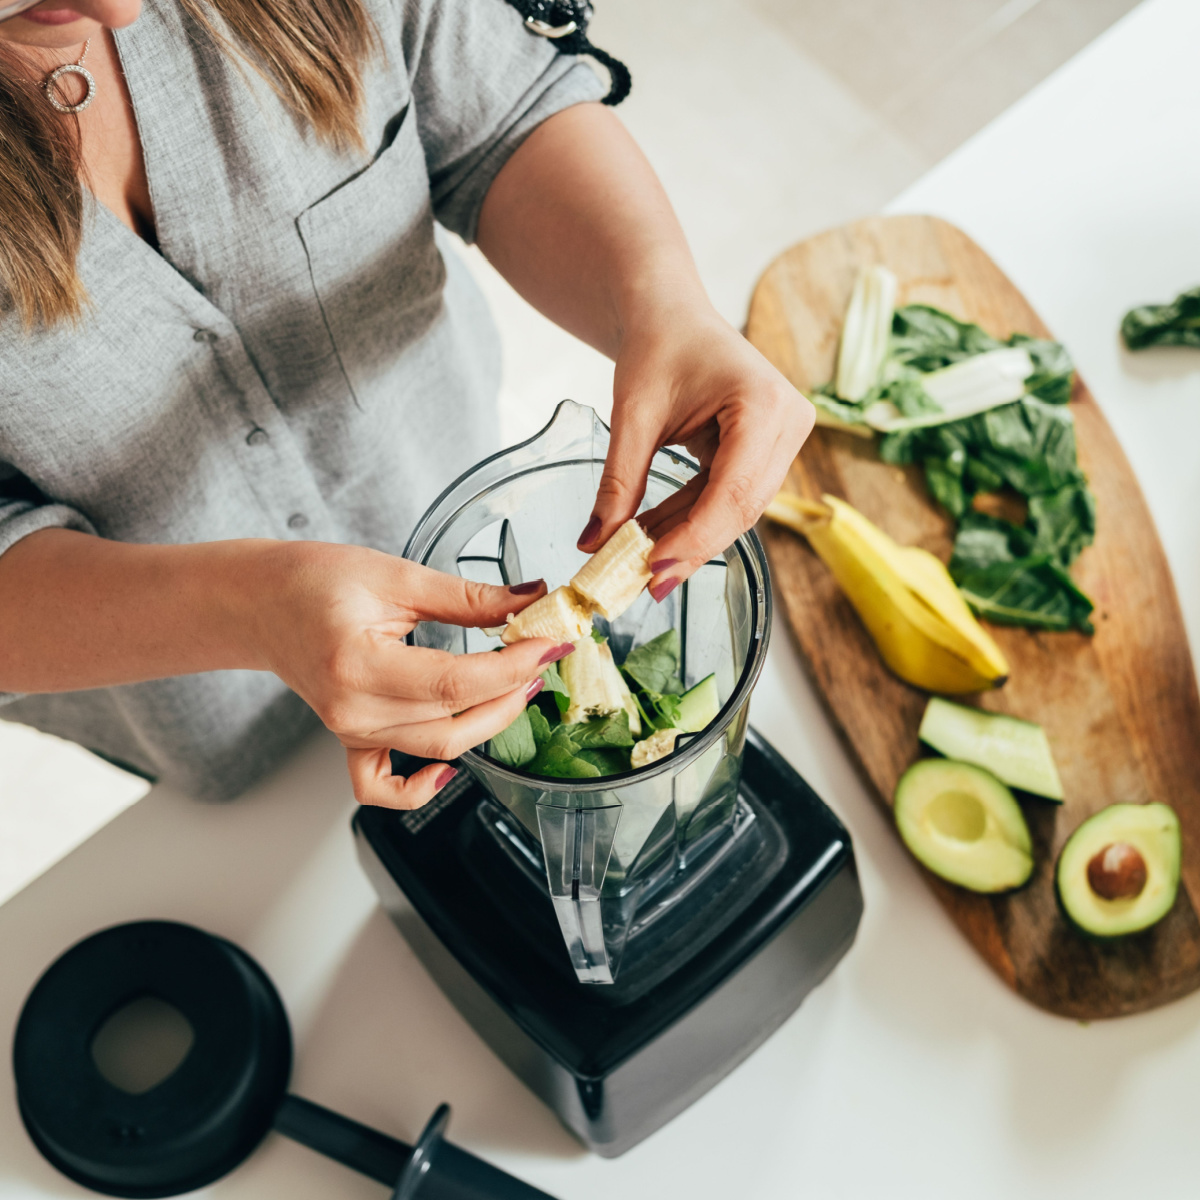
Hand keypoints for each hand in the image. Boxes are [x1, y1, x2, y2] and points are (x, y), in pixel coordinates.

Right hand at [241, 542, 569, 809]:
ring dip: (489, 721)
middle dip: (512, 692)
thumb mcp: (396, 575)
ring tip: (518, 683)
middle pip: (454, 722)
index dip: (513, 666)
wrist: (260, 601)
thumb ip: (467, 597)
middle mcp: (352, 709)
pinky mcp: (351, 740)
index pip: (456, 682)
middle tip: (542, 657)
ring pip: (437, 748)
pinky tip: (449, 770)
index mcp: (358, 663)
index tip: (549, 644)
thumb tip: (529, 600)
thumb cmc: (313, 580)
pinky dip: (419, 788)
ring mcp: (350, 731)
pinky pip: (382, 787)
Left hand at [578, 302, 814, 599]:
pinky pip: (731, 498)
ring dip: (689, 538)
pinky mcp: (769, 451)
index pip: (734, 491)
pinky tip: (655, 538)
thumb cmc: (657, 345)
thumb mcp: (632, 415)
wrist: (670, 313)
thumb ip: (618, 483)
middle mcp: (788, 422)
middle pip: (742, 508)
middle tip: (645, 584)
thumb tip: (595, 544)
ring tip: (640, 563)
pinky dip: (692, 519)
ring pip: (738, 510)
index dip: (695, 538)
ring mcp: (785, 438)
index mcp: (763, 403)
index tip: (653, 570)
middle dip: (691, 547)